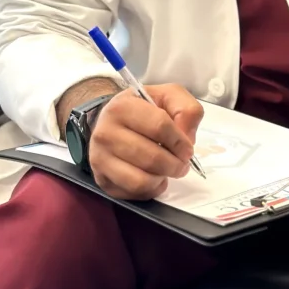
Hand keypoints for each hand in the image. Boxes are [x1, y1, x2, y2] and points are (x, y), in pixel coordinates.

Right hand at [89, 84, 203, 200]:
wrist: (112, 121)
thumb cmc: (144, 108)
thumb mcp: (168, 96)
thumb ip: (186, 110)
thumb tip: (187, 139)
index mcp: (123, 107)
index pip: (159, 126)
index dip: (180, 141)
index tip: (188, 149)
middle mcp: (105, 133)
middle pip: (151, 157)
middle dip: (175, 165)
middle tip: (182, 163)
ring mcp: (100, 159)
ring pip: (140, 180)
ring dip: (162, 178)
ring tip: (168, 170)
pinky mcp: (101, 180)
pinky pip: (132, 193)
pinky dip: (150, 189)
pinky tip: (154, 178)